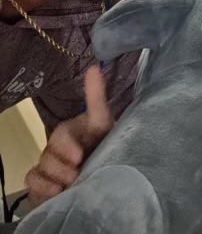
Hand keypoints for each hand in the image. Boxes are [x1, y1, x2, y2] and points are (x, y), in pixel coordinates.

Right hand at [25, 65, 113, 206]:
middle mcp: (54, 150)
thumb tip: (94, 67)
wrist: (106, 167)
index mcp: (68, 133)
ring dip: (50, 181)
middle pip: (47, 156)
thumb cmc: (103, 140)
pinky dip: (41, 193)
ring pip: (37, 172)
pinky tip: (55, 196)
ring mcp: (47, 169)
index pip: (60, 136)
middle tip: (76, 175)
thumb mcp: (103, 120)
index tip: (78, 156)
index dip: (66, 146)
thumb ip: (96, 97)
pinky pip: (33, 189)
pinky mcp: (43, 188)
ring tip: (66, 188)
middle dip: (60, 166)